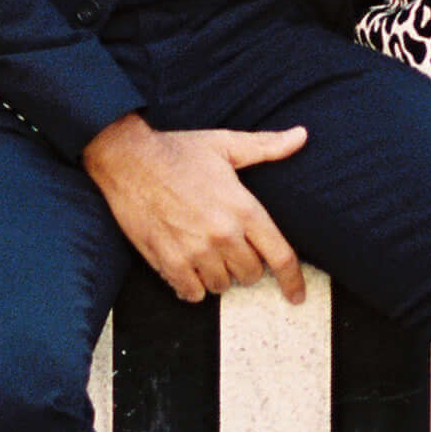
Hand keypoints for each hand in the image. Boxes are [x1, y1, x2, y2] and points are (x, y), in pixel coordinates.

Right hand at [80, 117, 310, 303]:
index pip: (280, 256)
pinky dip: (193, 286)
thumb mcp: (226, 144)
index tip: (297, 295)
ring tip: (208, 255)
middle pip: (251, 274)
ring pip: (222, 285)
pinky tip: (188, 269)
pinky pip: (192, 292)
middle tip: (233, 250)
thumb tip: (301, 136)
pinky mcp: (168, 261)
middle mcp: (223, 234)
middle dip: (247, 266)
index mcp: (243, 208)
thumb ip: (267, 146)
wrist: (129, 160)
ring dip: (220, 275)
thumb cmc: (178, 151)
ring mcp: (195, 251)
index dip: (292, 280)